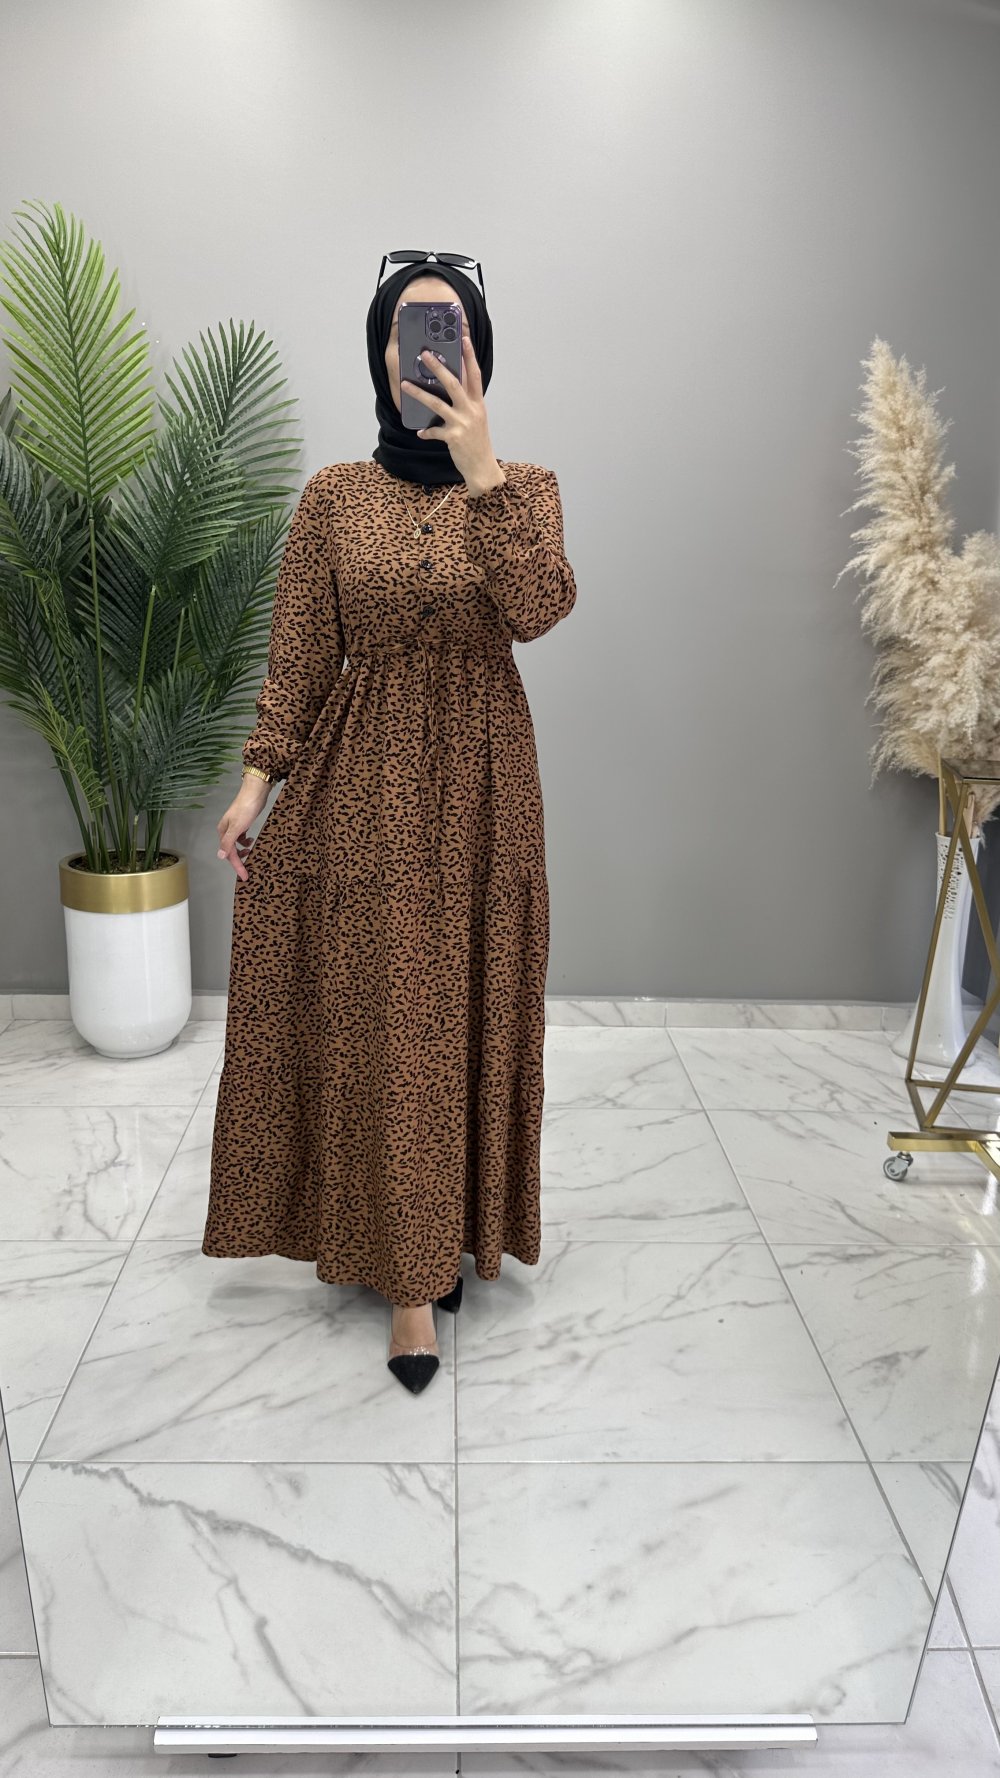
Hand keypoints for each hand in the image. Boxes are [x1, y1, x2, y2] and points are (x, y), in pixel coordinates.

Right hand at [217, 778, 269, 881]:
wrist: (255, 791)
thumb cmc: (246, 809)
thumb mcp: (237, 827)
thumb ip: (228, 842)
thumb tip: (220, 856)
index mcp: (223, 831)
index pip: (229, 853)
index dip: (237, 866)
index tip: (245, 876)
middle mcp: (226, 829)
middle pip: (231, 850)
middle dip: (238, 861)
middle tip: (248, 870)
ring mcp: (234, 825)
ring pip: (236, 844)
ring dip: (242, 850)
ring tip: (250, 851)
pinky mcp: (243, 822)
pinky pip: (241, 836)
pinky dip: (245, 841)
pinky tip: (250, 840)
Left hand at [401, 334, 499, 487]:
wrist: (483, 468)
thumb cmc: (478, 443)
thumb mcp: (477, 420)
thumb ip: (467, 405)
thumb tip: (450, 392)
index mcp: (478, 404)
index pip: (474, 374)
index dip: (470, 356)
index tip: (463, 339)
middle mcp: (471, 410)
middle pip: (454, 383)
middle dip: (438, 367)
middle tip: (425, 354)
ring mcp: (462, 423)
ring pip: (437, 403)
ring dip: (419, 393)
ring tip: (405, 384)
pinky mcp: (453, 437)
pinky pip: (434, 431)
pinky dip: (426, 432)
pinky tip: (420, 433)